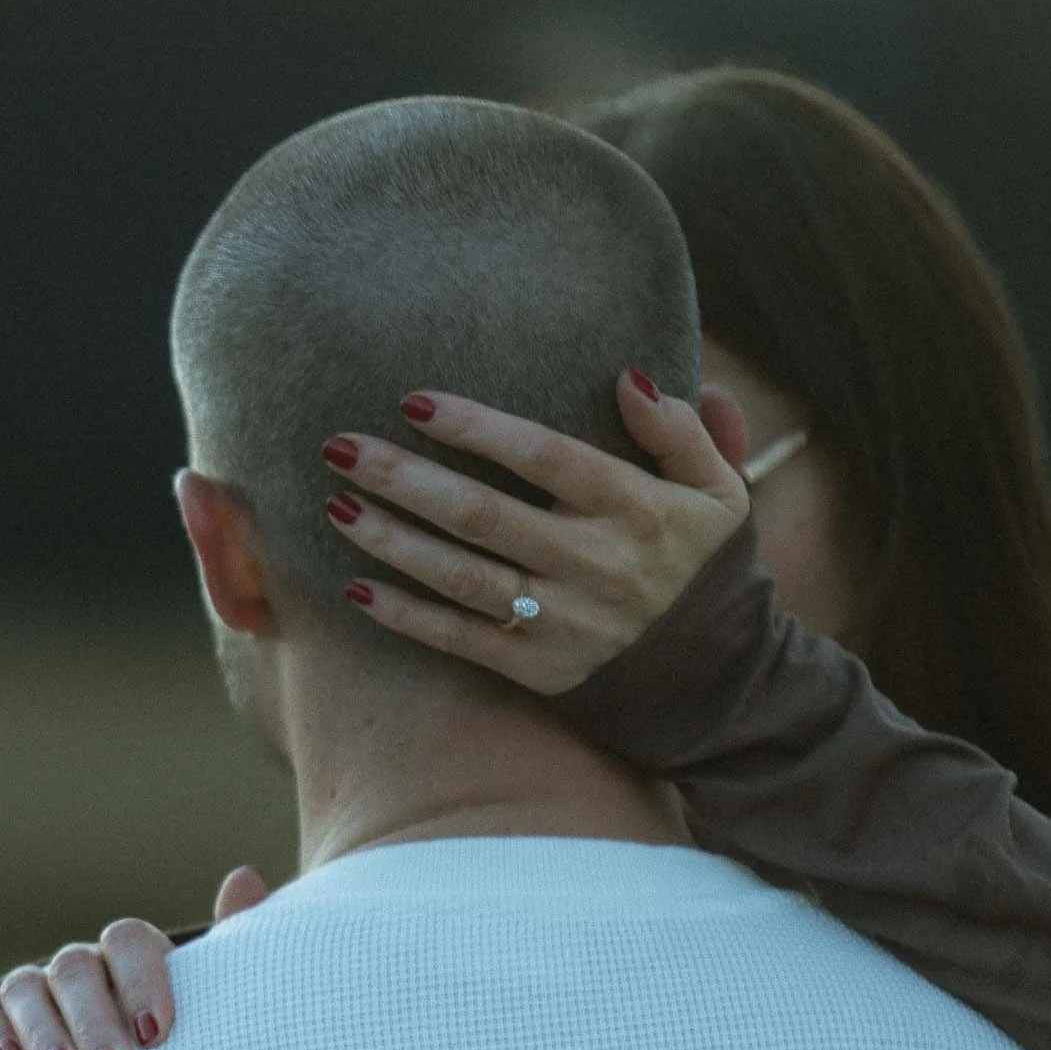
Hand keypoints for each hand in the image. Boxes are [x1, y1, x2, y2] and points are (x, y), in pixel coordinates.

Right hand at [0, 866, 270, 1049]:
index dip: (142, 982)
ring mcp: (31, 988)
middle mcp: (79, 966)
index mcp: (129, 957)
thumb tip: (243, 878)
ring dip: (43, 1029)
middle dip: (93, 1021)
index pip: (128, 941)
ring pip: (27, 987)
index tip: (157, 1036)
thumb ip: (229, 956)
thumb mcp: (208, 1011)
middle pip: (77, 970)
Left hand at [326, 372, 750, 693]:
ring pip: (462, 578)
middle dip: (405, 479)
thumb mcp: (715, 488)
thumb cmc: (691, 555)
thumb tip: (628, 379)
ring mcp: (564, 622)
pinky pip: (460, 641)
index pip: (545, 457)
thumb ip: (679, 431)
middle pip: (484, 516)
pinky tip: (355, 588)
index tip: (414, 401)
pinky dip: (406, 616)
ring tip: (335, 506)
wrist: (710, 671)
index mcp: (635, 509)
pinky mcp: (537, 667)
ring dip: (392, 543)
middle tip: (340, 446)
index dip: (478, 428)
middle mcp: (595, 566)